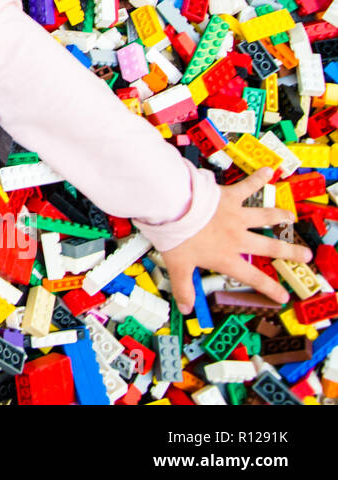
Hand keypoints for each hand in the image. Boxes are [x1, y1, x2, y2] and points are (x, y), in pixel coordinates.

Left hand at [160, 166, 312, 313]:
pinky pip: (247, 186)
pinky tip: (268, 171)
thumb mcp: (178, 267)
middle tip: (306, 255)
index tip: (283, 296)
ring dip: (279, 215)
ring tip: (291, 216)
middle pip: (269, 247)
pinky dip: (258, 178)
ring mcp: (236, 216)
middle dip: (289, 252)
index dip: (269, 288)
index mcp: (226, 256)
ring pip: (264, 216)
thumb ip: (183, 288)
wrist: (173, 208)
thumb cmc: (176, 237)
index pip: (252, 277)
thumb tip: (186, 308)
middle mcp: (236, 237)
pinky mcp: (230, 196)